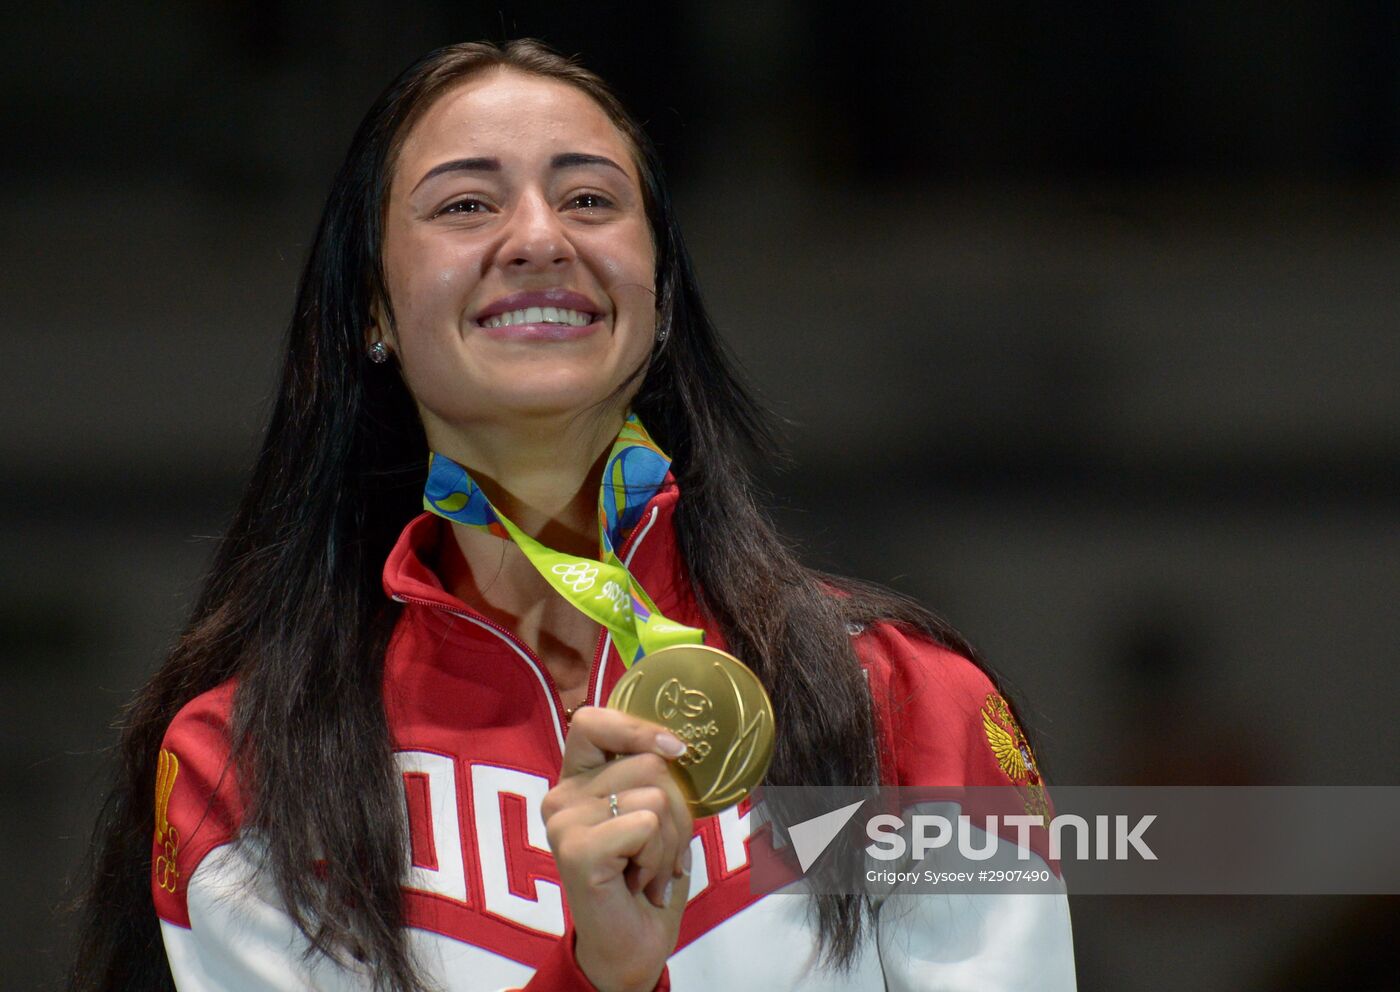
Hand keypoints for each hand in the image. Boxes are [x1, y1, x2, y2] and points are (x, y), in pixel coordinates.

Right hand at [542, 707, 694, 991]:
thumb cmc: (644, 879)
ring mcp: (563, 822)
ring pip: (655, 794)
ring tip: (648, 869)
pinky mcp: (577, 849)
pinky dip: (658, 856)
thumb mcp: (652, 814)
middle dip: (676, 809)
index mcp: (576, 780)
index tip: (676, 749)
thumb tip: (678, 744)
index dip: (636, 727)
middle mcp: (561, 796)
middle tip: (659, 850)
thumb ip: (652, 776)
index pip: (591, 720)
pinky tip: (639, 881)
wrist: (632, 945)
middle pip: (647, 761)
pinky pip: (647, 824)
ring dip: (670, 840)